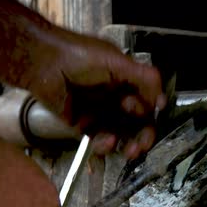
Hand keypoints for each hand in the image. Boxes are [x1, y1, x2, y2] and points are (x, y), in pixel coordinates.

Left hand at [26, 31, 165, 158]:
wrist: (43, 63)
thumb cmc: (78, 55)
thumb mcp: (116, 61)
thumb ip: (144, 78)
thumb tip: (163, 101)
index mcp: (127, 81)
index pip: (147, 103)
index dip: (151, 112)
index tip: (151, 117)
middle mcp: (116, 98)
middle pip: (137, 123)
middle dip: (142, 136)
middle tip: (142, 146)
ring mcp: (101, 113)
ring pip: (120, 134)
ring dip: (126, 144)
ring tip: (128, 150)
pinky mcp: (84, 125)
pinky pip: (99, 139)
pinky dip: (105, 144)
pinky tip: (105, 142)